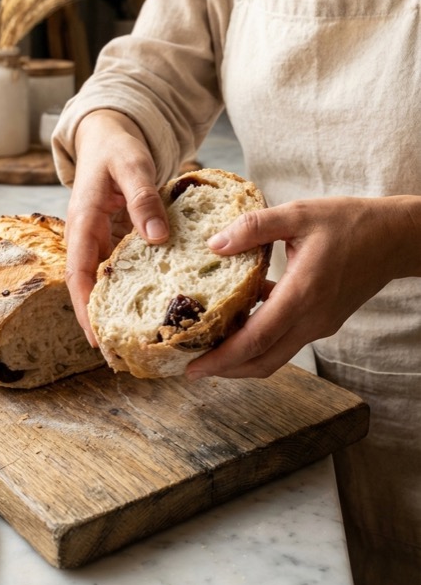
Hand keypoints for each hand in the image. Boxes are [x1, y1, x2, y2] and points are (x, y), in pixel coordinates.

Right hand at [64, 109, 168, 341]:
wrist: (110, 133)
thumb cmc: (118, 146)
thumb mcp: (132, 165)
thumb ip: (142, 198)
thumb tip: (155, 238)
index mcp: (83, 223)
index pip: (78, 275)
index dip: (85, 309)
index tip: (98, 339)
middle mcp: (89, 237)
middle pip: (89, 288)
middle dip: (100, 322)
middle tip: (121, 358)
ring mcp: (102, 240)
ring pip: (106, 282)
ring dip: (117, 310)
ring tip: (139, 343)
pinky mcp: (118, 239)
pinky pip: (123, 269)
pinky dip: (133, 289)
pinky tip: (156, 307)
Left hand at [186, 195, 420, 379]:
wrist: (393, 237)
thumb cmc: (349, 222)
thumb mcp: (298, 214)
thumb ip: (254, 227)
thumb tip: (214, 244)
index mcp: (303, 294)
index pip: (256, 340)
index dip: (222, 359)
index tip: (193, 368)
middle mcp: (312, 319)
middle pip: (263, 361)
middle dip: (225, 369)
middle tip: (192, 366)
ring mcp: (320, 324)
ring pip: (275, 355)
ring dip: (242, 357)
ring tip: (209, 344)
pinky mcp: (323, 321)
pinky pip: (286, 339)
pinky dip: (261, 338)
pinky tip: (241, 314)